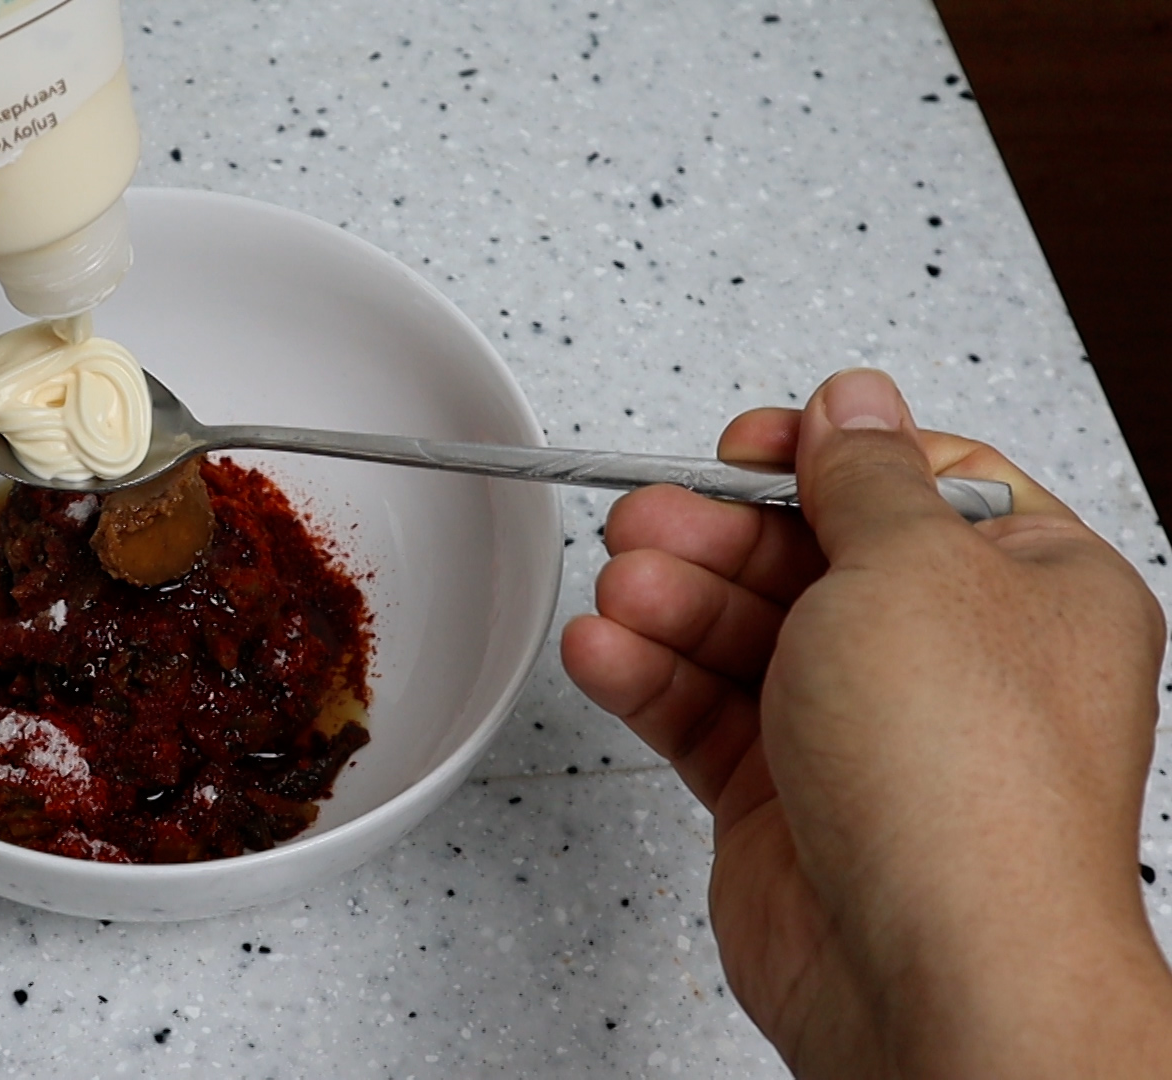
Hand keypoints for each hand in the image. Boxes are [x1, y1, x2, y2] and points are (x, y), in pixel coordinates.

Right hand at [562, 369, 1171, 1076]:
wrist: (930, 971)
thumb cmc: (968, 788)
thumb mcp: (913, 567)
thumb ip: (864, 474)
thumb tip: (853, 402)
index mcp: (1032, 590)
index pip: (917, 486)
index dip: (825, 458)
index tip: (749, 450)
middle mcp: (952, 661)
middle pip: (809, 557)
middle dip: (718, 535)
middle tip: (646, 519)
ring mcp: (865, 734)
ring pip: (743, 636)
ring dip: (670, 603)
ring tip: (620, 588)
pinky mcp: (785, 799)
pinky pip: (703, 715)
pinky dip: (647, 679)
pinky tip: (603, 651)